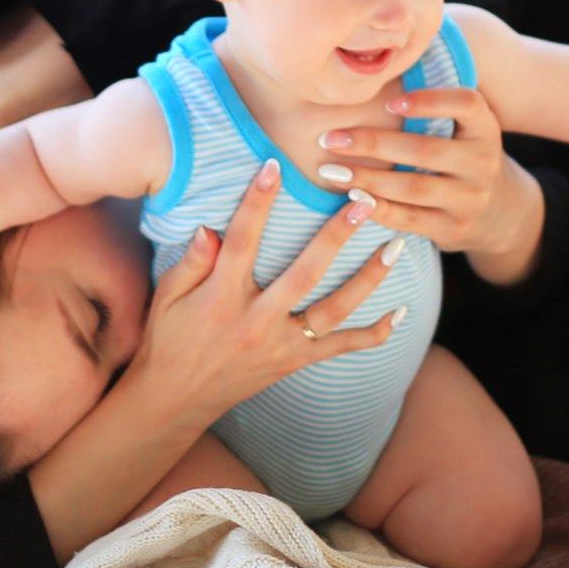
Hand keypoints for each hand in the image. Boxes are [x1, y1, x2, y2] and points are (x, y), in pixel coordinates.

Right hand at [123, 157, 406, 427]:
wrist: (174, 401)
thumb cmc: (168, 340)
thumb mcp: (168, 297)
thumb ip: (191, 262)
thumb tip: (210, 228)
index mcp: (221, 299)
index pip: (242, 241)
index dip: (257, 202)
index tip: (274, 166)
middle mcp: (256, 321)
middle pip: (304, 274)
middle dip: (336, 237)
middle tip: (363, 204)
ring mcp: (280, 345)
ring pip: (333, 311)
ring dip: (367, 279)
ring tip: (395, 248)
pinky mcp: (294, 362)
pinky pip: (340, 348)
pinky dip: (372, 335)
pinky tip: (400, 314)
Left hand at [313, 87, 528, 259]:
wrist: (494, 210)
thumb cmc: (458, 153)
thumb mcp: (462, 127)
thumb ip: (432, 101)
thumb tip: (379, 63)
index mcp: (485, 128)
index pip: (466, 104)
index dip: (429, 100)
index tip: (388, 100)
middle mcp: (483, 162)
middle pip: (424, 149)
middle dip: (372, 143)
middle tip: (330, 138)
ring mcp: (471, 199)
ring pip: (412, 186)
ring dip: (366, 177)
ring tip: (330, 169)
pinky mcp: (453, 229)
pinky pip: (409, 218)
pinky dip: (376, 207)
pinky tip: (350, 197)